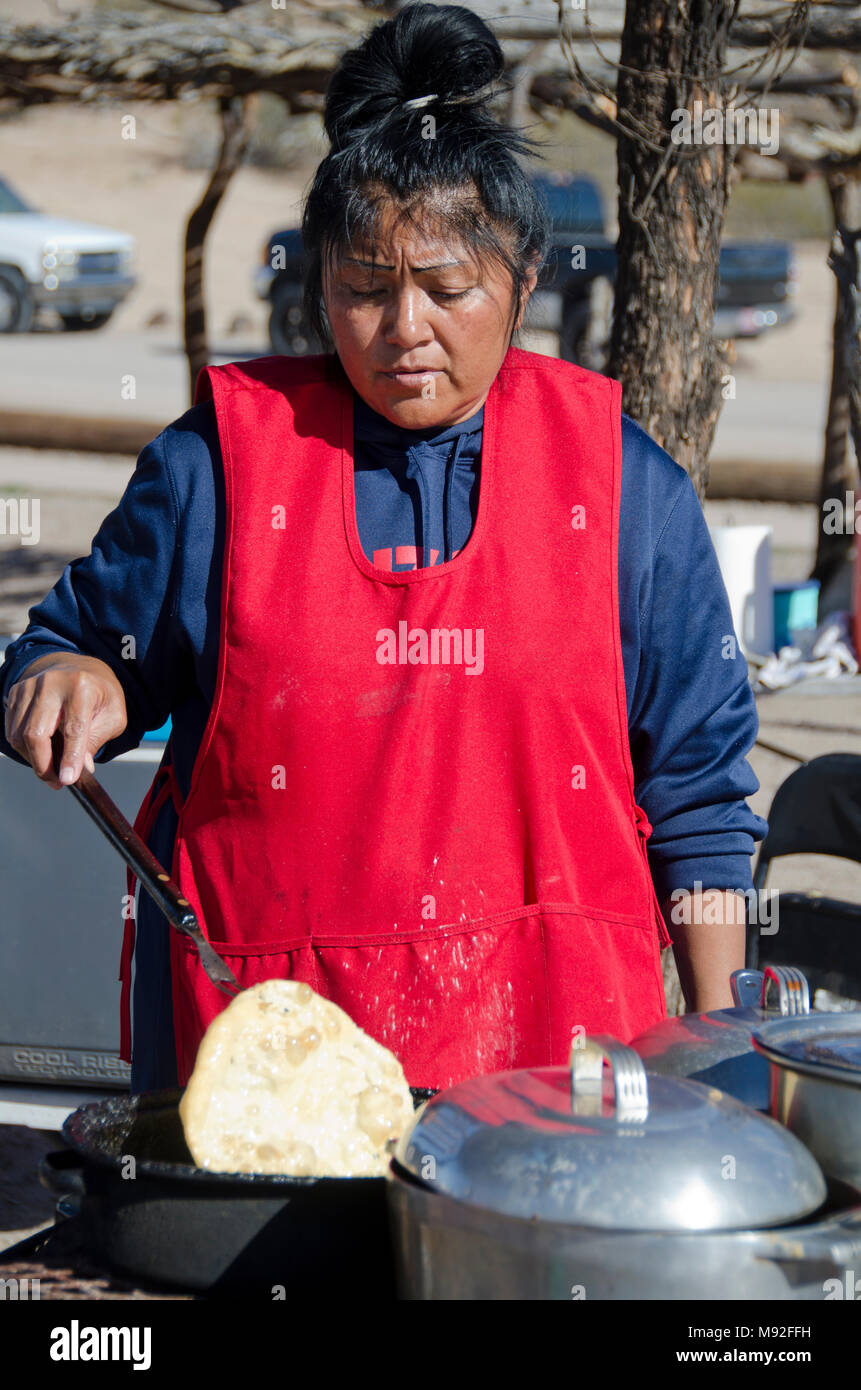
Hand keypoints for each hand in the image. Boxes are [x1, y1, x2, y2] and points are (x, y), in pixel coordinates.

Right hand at [3, 653, 127, 787]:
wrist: (79, 668)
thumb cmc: (99, 693)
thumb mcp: (113, 716)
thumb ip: (97, 741)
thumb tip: (80, 768)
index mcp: (81, 686)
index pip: (72, 728)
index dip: (69, 757)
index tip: (67, 780)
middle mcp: (51, 683)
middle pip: (36, 733)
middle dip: (44, 765)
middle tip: (56, 782)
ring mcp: (29, 686)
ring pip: (19, 735)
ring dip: (34, 760)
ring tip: (51, 769)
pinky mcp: (15, 693)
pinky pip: (12, 729)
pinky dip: (24, 748)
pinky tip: (41, 752)